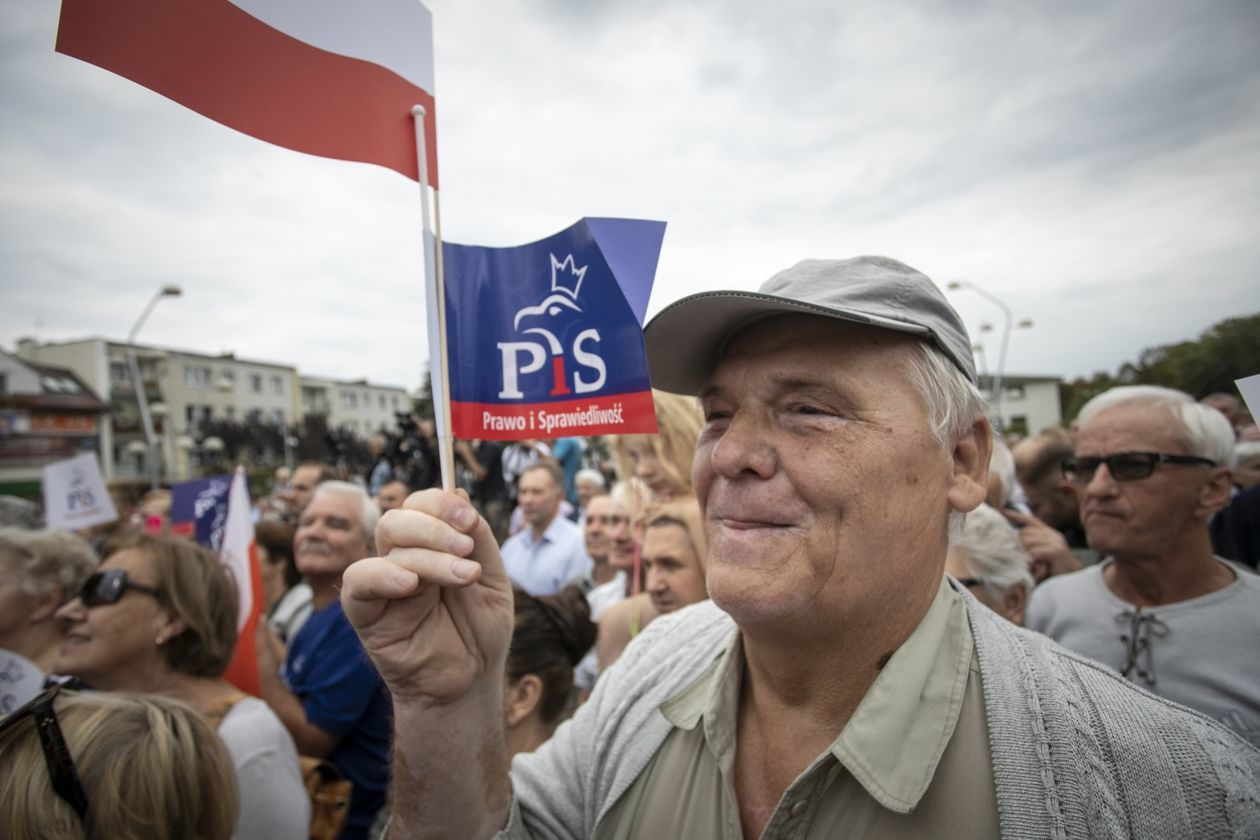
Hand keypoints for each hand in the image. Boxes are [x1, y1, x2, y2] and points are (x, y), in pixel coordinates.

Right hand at [341, 489, 512, 702]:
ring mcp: (381, 585)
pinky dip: (382, 575)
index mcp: (429, 548)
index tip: (469, 518)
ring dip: (429, 555)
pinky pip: (358, 582)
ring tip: (464, 576)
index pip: (420, 506)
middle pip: (398, 518)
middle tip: (466, 548)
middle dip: (435, 525)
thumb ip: (478, 538)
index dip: (441, 503)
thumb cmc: (479, 633)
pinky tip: (411, 585)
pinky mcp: (365, 614)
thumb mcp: (492, 579)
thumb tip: (458, 493)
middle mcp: (401, 560)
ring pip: (388, 545)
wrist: (470, 683)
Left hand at [1003, 509, 1082, 582]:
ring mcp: (1055, 541)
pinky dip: (1030, 559)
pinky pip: (1035, 552)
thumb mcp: (1041, 554)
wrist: (1072, 579)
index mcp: (1049, 533)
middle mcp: (1052, 534)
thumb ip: (1032, 546)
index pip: (1031, 520)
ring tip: (1024, 562)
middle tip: (1014, 554)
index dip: (1018, 516)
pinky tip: (1031, 565)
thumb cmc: (1054, 569)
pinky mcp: (1056, 550)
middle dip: (1018, 543)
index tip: (1005, 512)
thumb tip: (1014, 541)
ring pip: (1028, 541)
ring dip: (1023, 553)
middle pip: (1026, 532)